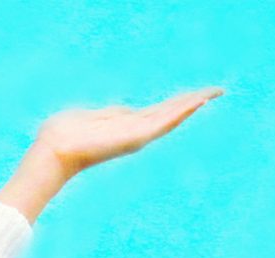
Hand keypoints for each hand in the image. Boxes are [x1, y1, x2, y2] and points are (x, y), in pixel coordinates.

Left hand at [32, 86, 224, 175]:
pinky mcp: (135, 137)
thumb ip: (112, 114)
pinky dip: (181, 112)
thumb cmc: (66, 133)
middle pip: (171, 112)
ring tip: (215, 92)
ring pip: (172, 115)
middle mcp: (136, 131)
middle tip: (219, 90)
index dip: (180, 102)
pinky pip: (164, 122)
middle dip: (194, 101)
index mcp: (127, 125)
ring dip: (194, 103)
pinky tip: (197, 102)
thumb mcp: (94, 117)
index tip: (200, 94)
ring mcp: (137, 135)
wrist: (55, 149)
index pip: (160, 111)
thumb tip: (124, 110)